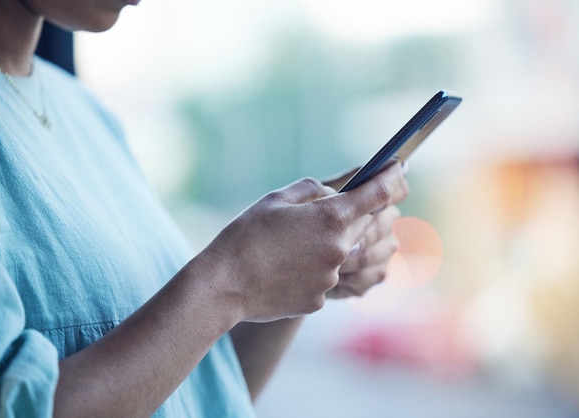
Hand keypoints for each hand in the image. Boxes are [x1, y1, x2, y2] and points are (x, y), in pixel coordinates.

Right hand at [196, 163, 408, 322]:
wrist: (224, 285)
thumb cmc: (246, 235)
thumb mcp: (277, 199)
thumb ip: (314, 189)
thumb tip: (336, 192)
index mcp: (331, 217)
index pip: (379, 193)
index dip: (394, 178)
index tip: (400, 169)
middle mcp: (340, 249)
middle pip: (368, 224)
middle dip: (361, 213)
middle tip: (341, 207)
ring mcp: (332, 277)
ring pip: (347, 253)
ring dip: (335, 243)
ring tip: (299, 244)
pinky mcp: (320, 299)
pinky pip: (328, 277)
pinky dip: (316, 269)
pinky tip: (289, 267)